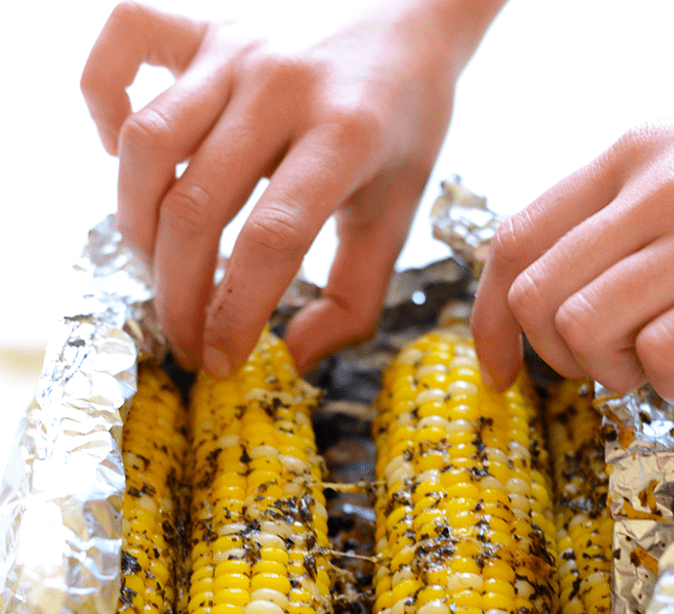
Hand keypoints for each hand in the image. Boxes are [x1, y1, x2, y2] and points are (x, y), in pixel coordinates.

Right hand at [81, 0, 481, 374]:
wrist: (413, 15)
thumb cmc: (402, 126)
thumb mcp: (396, 216)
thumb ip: (354, 297)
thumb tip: (294, 359)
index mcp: (345, 136)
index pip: (270, 239)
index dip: (235, 313)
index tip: (220, 362)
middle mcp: (281, 86)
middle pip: (195, 207)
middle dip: (177, 296)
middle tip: (185, 339)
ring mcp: (235, 48)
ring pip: (147, 144)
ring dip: (138, 225)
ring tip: (160, 268)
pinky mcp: (203, 23)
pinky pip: (123, 42)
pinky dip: (103, 98)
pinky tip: (122, 152)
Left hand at [470, 120, 673, 402]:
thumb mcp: (663, 206)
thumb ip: (598, 233)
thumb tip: (519, 309)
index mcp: (630, 156)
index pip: (516, 241)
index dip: (489, 322)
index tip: (497, 373)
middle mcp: (660, 182)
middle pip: (534, 296)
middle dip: (561, 355)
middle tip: (611, 362)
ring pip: (581, 328)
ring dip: (616, 369)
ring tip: (658, 356)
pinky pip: (654, 354)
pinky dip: (670, 381)